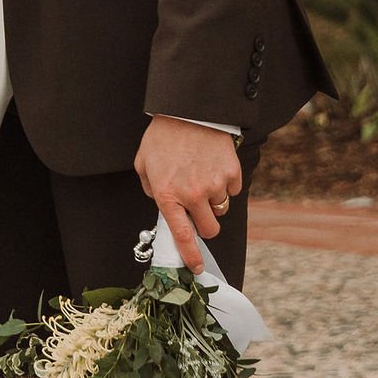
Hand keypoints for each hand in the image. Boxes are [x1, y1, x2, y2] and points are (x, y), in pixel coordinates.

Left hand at [135, 116, 241, 267]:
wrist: (188, 110)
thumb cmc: (163, 136)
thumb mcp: (144, 163)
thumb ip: (151, 189)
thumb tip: (163, 205)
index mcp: (168, 196)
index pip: (182, 236)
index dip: (191, 256)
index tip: (196, 268)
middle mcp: (192, 195)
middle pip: (210, 229)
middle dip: (205, 223)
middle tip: (198, 208)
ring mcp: (214, 185)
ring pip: (221, 209)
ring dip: (214, 200)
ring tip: (203, 175)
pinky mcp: (231, 173)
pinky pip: (233, 190)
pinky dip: (226, 182)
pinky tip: (213, 165)